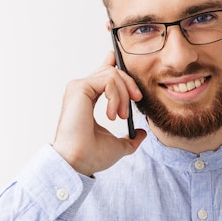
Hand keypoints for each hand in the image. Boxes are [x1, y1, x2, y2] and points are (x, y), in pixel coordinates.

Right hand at [52, 51, 146, 175]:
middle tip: (137, 100)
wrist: (80, 161)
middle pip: (111, 71)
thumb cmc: (92, 155)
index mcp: (87, 100)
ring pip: (112, 74)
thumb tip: (142, 134)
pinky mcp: (80, 88)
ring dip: (124, 95)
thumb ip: (130, 138)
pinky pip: (108, 80)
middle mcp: (81, 91)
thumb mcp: (118, 145)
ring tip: (121, 116)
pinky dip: (116, 96)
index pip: (101, 76)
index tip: (117, 59)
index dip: (111, 65)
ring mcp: (79, 88)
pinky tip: (112, 114)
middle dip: (129, 83)